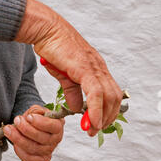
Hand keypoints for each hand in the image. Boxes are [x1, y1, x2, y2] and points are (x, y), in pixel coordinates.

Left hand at [3, 105, 64, 160]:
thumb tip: (32, 115)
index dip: (40, 123)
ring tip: (9, 129)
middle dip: (26, 129)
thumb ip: (35, 111)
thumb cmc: (36, 118)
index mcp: (58, 125)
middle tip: (16, 120)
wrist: (33, 126)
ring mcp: (49, 150)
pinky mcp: (41, 159)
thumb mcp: (37, 110)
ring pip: (34, 148)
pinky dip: (20, 151)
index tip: (29, 117)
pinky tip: (15, 143)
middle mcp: (56, 139)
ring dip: (19, 139)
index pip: (53, 126)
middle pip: (42, 138)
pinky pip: (30, 159)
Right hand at [15, 0, 122, 136]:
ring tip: (91, 129)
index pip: (111, 93)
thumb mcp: (63, 74)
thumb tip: (77, 109)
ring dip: (102, 117)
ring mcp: (94, 66)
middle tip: (94, 131)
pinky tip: (90, 121)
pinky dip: (96, 109)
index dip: (107, 111)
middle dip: (106, 118)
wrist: (45, 30)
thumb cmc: (52, 47)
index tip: (97, 124)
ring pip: (109, 96)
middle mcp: (99, 67)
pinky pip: (96, 93)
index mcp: (96, 67)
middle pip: (114, 97)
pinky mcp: (85, 67)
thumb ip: (72, 91)